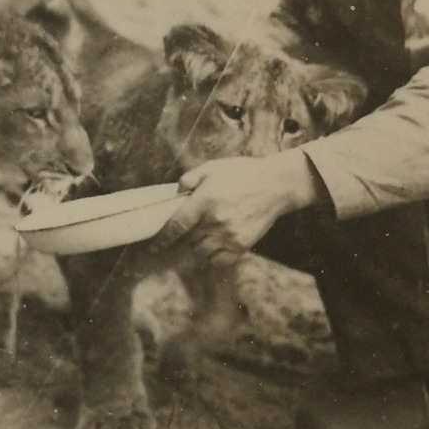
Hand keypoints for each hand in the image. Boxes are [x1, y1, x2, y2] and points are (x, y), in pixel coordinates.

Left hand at [151, 151, 321, 255]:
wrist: (276, 185)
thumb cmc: (242, 173)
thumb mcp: (212, 168)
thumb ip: (189, 179)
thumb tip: (176, 193)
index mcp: (205, 201)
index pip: (176, 226)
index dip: (162, 239)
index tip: (153, 248)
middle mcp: (215, 222)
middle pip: (187, 241)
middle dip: (180, 240)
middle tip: (180, 236)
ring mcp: (229, 236)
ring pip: (201, 252)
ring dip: (195, 248)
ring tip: (198, 238)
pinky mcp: (241, 245)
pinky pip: (219, 260)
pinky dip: (212, 257)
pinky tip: (212, 247)